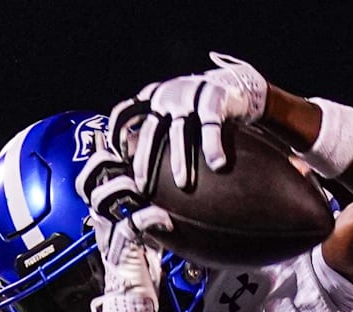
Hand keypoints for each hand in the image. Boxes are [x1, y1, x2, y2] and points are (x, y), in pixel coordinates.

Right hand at [76, 135, 171, 311]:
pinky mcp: (123, 250)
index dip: (102, 154)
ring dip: (128, 186)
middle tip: (126, 150)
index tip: (119, 136)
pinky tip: (167, 221)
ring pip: (105, 197)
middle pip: (90, 180)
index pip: (93, 176)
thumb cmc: (144, 268)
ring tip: (146, 184)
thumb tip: (168, 189)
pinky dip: (151, 217)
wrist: (135, 304)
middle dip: (107, 162)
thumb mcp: (145, 233)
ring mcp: (110, 234)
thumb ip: (149, 211)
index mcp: (106, 214)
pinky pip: (132, 224)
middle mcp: (103, 221)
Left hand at [108, 52, 267, 194]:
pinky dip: (212, 147)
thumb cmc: (198, 107)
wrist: (235, 85)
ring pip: (179, 132)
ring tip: (183, 184)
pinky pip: (211, 127)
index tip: (118, 161)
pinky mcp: (214, 98)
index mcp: (152, 97)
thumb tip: (130, 157)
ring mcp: (190, 96)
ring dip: (180, 160)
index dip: (117, 136)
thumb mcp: (171, 110)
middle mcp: (167, 95)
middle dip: (145, 160)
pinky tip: (217, 165)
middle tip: (143, 186)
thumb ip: (154, 125)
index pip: (125, 114)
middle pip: (151, 131)